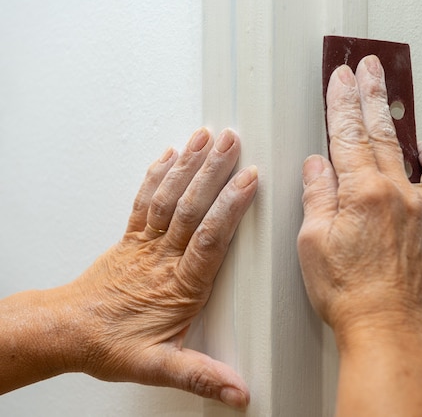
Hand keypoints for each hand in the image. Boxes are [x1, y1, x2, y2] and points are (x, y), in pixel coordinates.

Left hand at [59, 128, 255, 408]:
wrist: (68, 331)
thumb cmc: (110, 343)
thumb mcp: (159, 366)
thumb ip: (200, 375)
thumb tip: (237, 389)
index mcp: (178, 284)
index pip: (208, 237)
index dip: (229, 206)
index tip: (248, 180)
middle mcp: (162, 256)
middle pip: (190, 206)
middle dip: (212, 169)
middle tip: (231, 140)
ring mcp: (145, 242)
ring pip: (169, 196)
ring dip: (189, 163)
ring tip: (207, 137)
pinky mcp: (132, 237)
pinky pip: (145, 199)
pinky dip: (158, 174)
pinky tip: (171, 155)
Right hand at [298, 55, 421, 342]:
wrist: (386, 329)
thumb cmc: (348, 294)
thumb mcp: (313, 243)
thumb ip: (317, 196)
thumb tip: (317, 166)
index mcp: (364, 194)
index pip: (348, 134)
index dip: (342, 102)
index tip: (342, 79)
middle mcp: (401, 195)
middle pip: (384, 134)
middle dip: (373, 96)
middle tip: (370, 72)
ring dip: (420, 138)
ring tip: (413, 132)